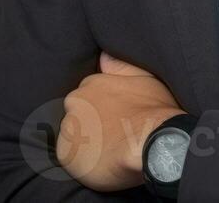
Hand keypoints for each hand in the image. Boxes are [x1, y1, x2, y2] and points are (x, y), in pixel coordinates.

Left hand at [57, 51, 183, 191]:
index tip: (114, 120)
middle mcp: (74, 102)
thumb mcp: (142, 77)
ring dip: (86, 143)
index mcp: (90, 84)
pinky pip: (70, 158)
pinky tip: (102, 162)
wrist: (152, 142)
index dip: (102, 111)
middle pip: (78, 116)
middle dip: (91, 125)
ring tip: (109, 151)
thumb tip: (103, 56)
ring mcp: (68, 127)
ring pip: (74, 137)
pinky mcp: (66, 154)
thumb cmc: (152, 110)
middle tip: (112, 137)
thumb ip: (120, 66)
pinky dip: (82, 162)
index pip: (88, 98)